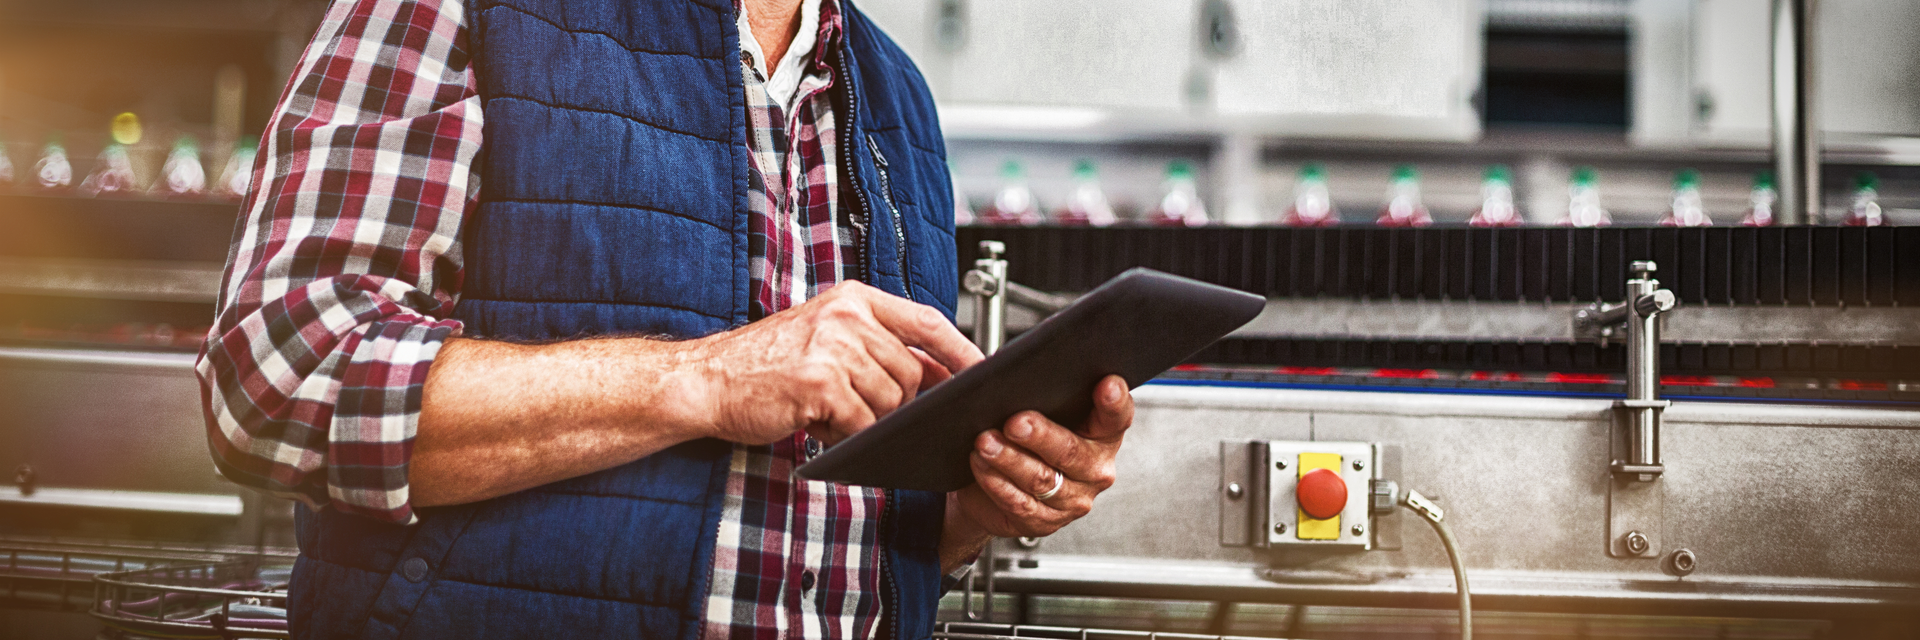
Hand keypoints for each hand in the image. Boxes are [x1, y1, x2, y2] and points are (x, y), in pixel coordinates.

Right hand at [682, 281, 982, 445]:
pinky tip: (818, 422)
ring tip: (828, 411)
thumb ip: (880, 348)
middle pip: (912, 373)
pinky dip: (845, 434)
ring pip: (890, 402)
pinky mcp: (821, 382)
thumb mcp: (827, 339)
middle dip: (896, 403)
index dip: (961, 351)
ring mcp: (834, 347)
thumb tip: (940, 375)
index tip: (982, 372)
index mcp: (854, 299)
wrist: (706, 380)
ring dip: (866, 419)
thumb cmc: (764, 364)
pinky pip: (862, 423)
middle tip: (856, 408)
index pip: (927, 322)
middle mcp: (847, 316)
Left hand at [948, 375, 1134, 540]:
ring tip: (985, 441)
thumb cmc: (1023, 439)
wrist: (995, 487)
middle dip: (1041, 435)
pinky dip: (996, 482)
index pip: (1117, 416)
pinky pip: (1019, 502)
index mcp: (1103, 435)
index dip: (1114, 401)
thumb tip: (1016, 372)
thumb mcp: (1039, 412)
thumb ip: (1042, 394)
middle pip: (1071, 451)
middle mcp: (1095, 469)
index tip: (1106, 384)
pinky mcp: (1045, 521)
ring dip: (1009, 459)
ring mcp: (1073, 499)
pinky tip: (981, 464)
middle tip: (1016, 422)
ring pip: (1041, 478)